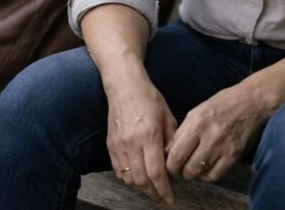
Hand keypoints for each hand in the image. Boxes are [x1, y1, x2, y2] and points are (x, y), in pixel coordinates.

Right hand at [106, 78, 178, 204]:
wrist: (125, 86)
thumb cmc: (149, 99)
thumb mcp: (168, 117)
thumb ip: (171, 142)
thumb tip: (174, 163)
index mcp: (148, 135)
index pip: (156, 172)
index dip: (164, 189)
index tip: (170, 198)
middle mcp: (131, 143)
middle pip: (141, 179)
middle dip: (153, 193)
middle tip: (162, 197)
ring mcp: (118, 145)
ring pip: (128, 178)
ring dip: (141, 188)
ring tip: (152, 190)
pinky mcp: (111, 145)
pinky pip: (118, 170)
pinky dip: (128, 179)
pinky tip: (138, 179)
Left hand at [165, 85, 267, 182]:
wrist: (251, 102)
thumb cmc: (221, 105)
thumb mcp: (196, 112)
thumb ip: (181, 133)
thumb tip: (167, 152)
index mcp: (197, 123)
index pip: (176, 155)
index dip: (169, 165)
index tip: (169, 165)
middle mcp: (210, 137)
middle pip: (187, 168)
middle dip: (180, 171)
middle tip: (180, 166)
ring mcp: (224, 148)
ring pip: (200, 173)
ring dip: (194, 172)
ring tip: (193, 165)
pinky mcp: (234, 156)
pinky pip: (215, 175)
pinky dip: (207, 175)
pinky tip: (206, 167)